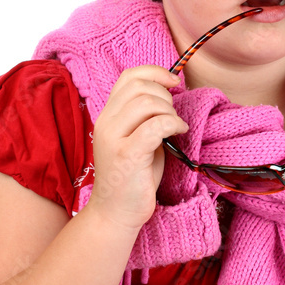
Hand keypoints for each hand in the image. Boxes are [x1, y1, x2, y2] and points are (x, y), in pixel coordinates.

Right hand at [86, 65, 188, 231]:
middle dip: (165, 96)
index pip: (128, 77)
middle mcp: (106, 123)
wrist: (116, 212)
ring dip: (170, 111)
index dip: (155, 73)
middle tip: (173, 116)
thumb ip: (146, 116)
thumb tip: (169, 95)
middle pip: (140, 87)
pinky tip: (179, 132)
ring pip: (147, 102)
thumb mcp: (137, 138)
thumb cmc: (133, 177)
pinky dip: (173, 123)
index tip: (174, 82)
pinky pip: (155, 125)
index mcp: (107, 115)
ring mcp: (114, 138)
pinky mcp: (127, 155)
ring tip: (175, 127)